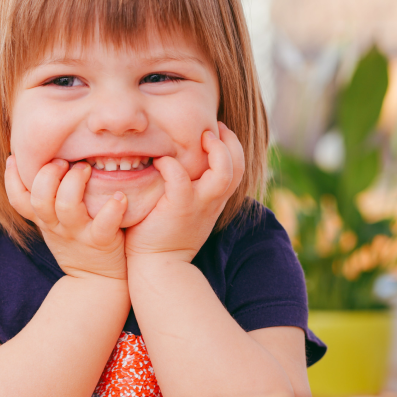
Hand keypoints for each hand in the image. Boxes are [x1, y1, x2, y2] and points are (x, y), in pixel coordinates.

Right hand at [5, 157, 128, 281]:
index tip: (14, 157)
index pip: (18, 200)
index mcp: (44, 219)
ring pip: (67, 206)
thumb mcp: (54, 224)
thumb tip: (46, 162)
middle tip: (64, 161)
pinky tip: (119, 196)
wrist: (97, 282)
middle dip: (48, 174)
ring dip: (75, 182)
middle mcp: (56, 226)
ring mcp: (78, 234)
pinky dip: (112, 208)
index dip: (11, 179)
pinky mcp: (100, 242)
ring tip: (87, 168)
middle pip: (40, 198)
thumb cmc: (78, 243)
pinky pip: (104, 225)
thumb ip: (48, 199)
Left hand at [124, 122, 244, 262]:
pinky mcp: (178, 208)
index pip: (237, 167)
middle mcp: (212, 201)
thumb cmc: (164, 236)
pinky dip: (171, 164)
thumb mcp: (186, 210)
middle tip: (212, 129)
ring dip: (216, 150)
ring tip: (200, 138)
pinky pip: (179, 177)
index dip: (232, 146)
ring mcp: (198, 205)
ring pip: (223, 172)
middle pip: (238, 166)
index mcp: (215, 200)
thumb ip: (190, 189)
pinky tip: (160, 162)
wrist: (158, 267)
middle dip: (230, 141)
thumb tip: (179, 163)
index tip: (217, 132)